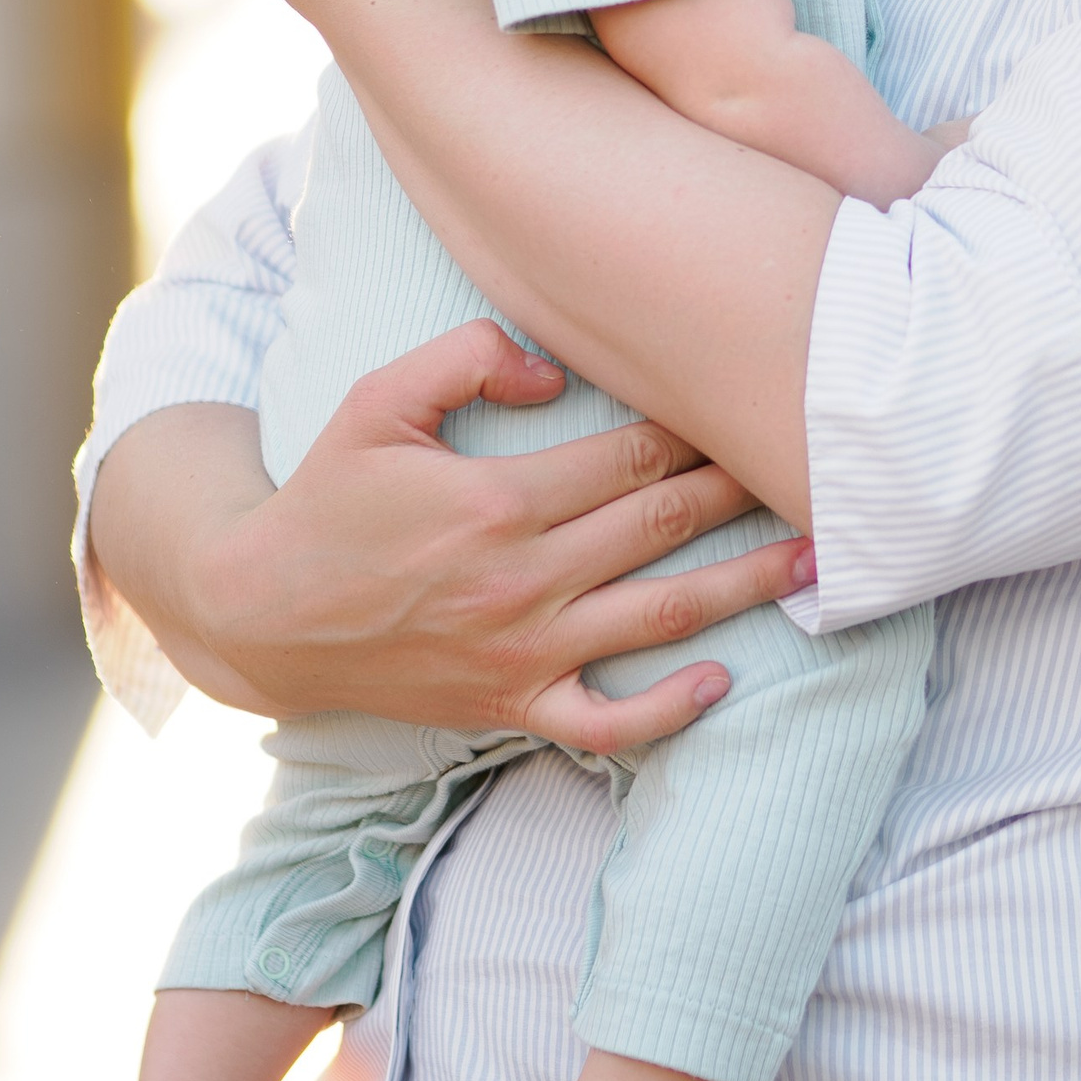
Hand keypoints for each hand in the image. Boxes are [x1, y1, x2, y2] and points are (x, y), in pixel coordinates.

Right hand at [88, 321, 809, 748]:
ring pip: (660, 616)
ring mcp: (524, 652)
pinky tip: (722, 682)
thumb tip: (552, 367)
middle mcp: (522, 581)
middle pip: (663, 524)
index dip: (698, 425)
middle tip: (812, 460)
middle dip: (743, 488)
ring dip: (746, 587)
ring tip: (817, 560)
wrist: (263, 614)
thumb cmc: (328, 496)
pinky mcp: (513, 705)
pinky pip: (605, 723)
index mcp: (497, 501)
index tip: (750, 400)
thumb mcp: (375, 400)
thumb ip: (464, 357)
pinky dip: (668, 711)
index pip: (630, 454)